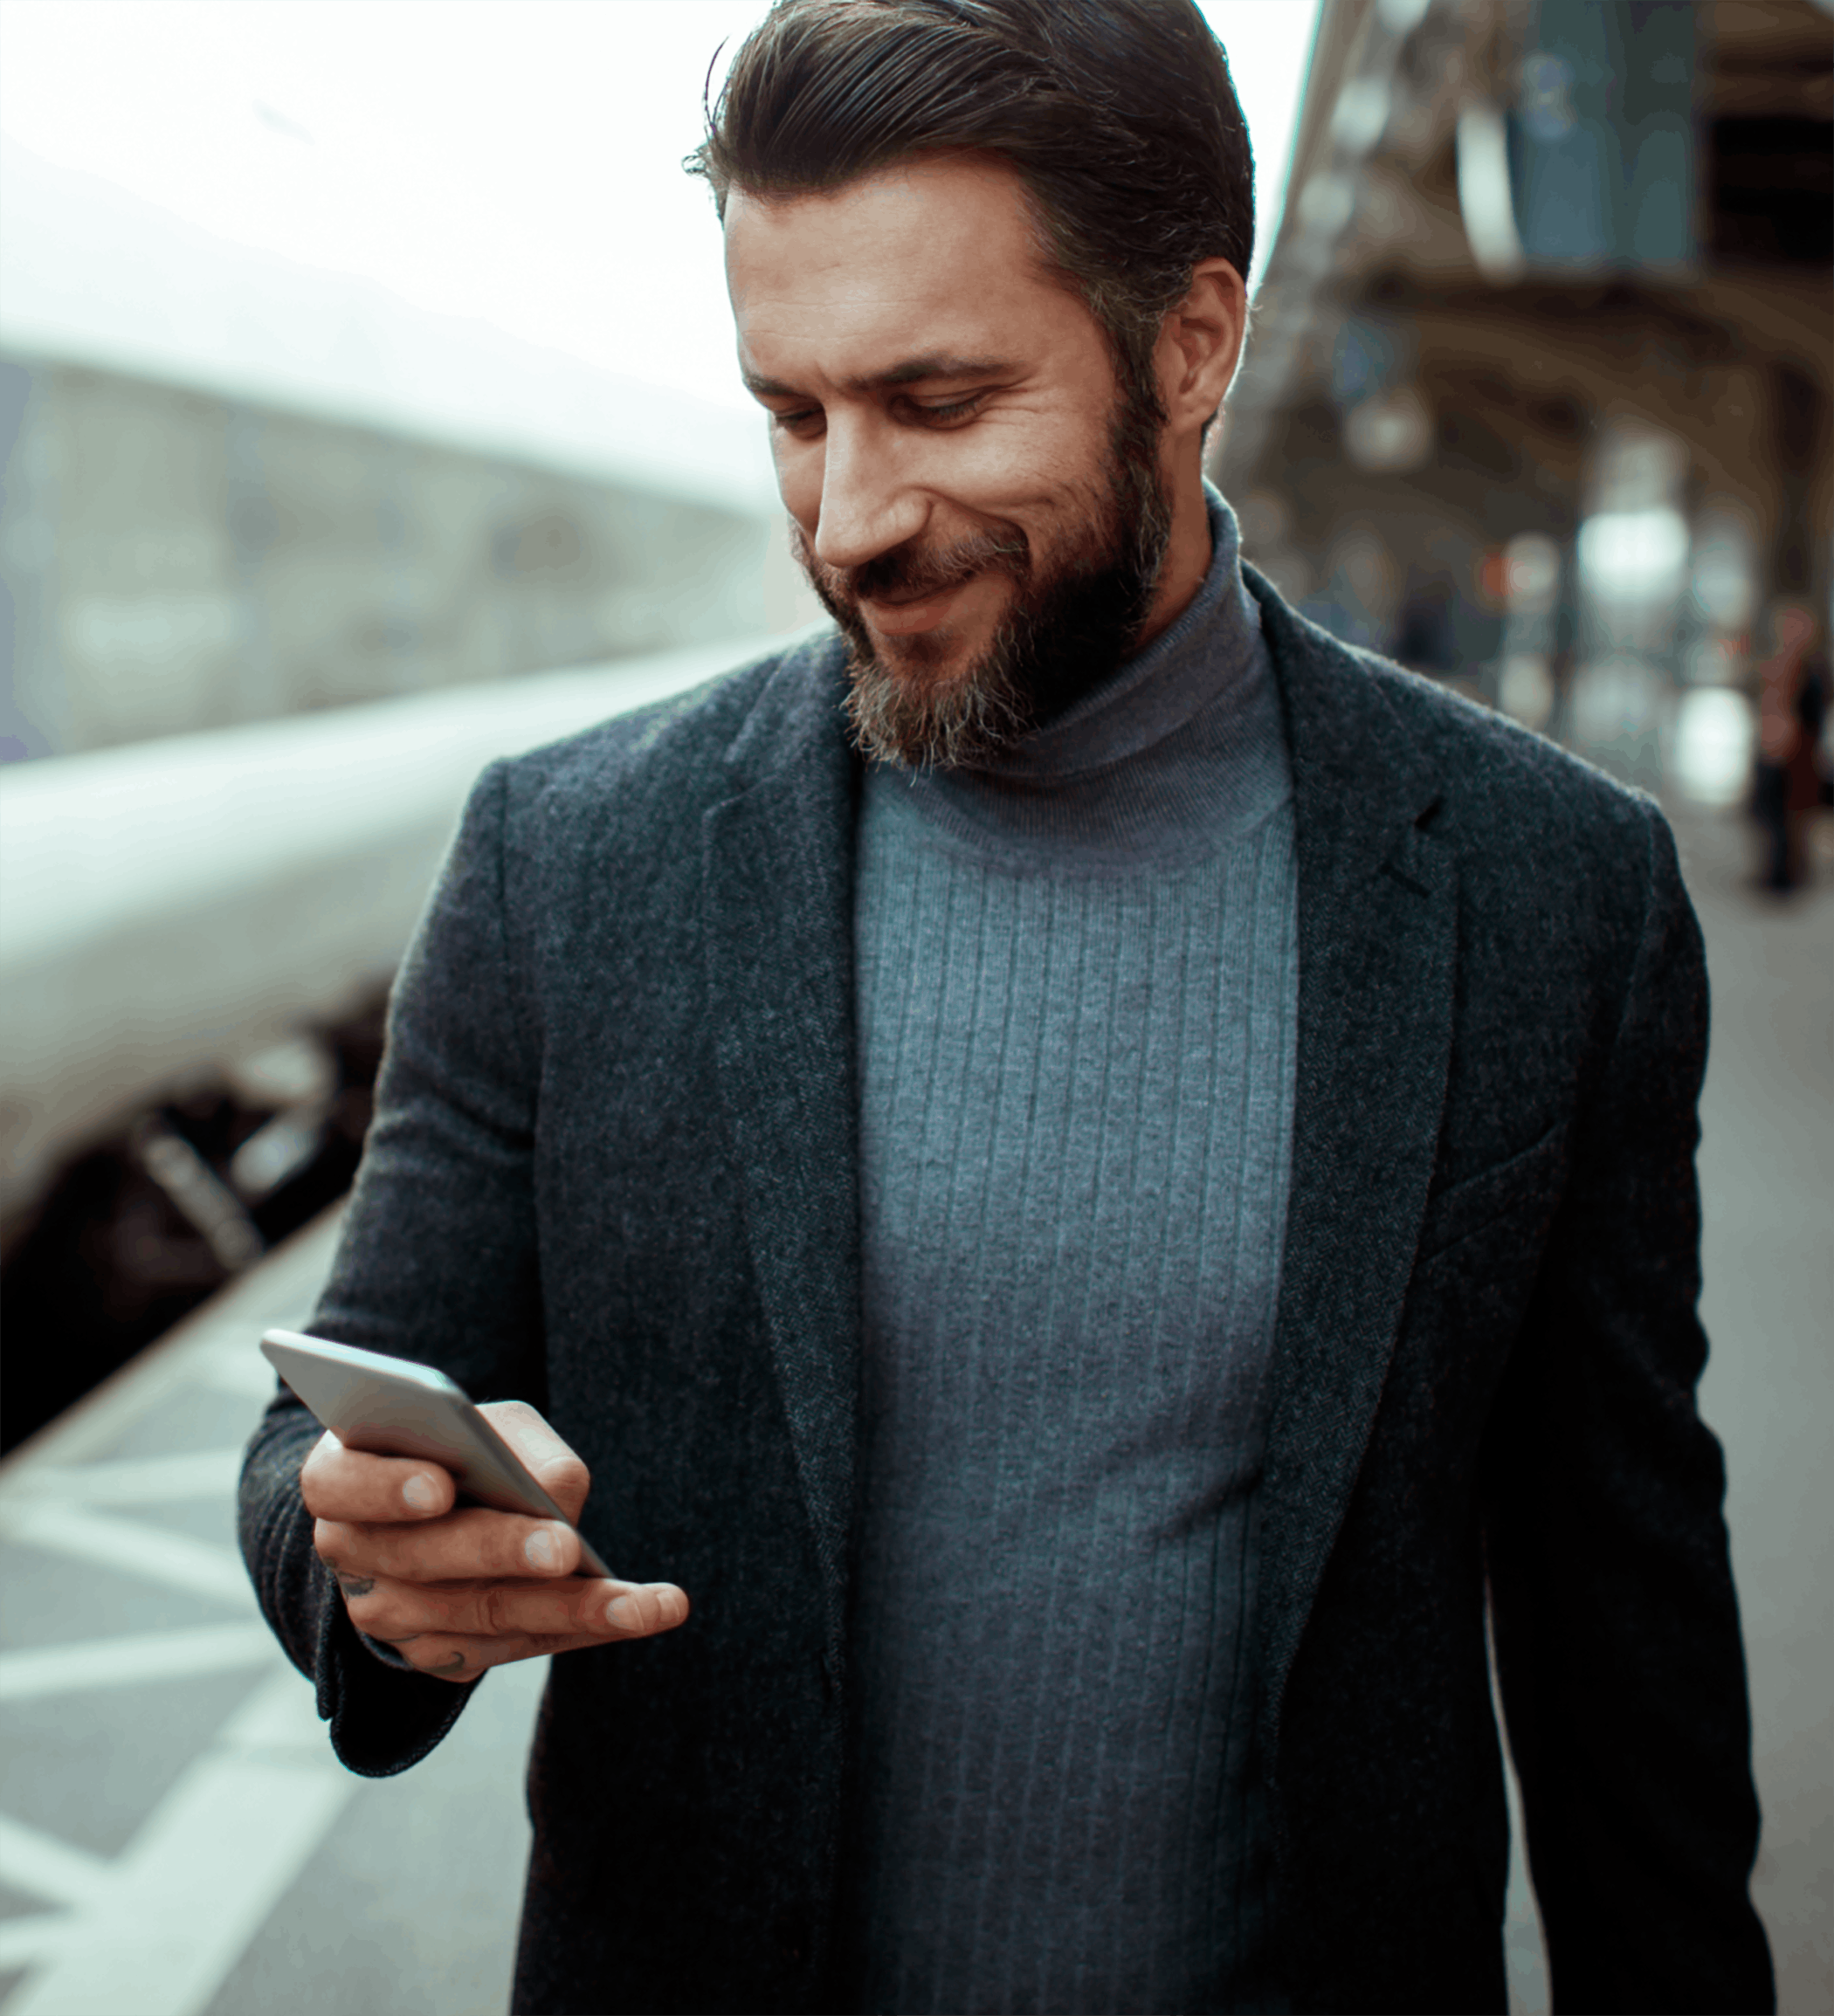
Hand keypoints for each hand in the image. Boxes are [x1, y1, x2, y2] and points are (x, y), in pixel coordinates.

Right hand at [302, 1399, 688, 1684]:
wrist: (432, 1515)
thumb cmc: (462, 1448)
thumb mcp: (486, 1423)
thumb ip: (515, 1445)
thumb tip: (558, 1497)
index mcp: (339, 1479)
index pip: (344, 1484)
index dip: (388, 1488)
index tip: (440, 1487)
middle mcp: (351, 1554)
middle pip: (421, 1559)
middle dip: (499, 1552)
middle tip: (565, 1547)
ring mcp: (387, 1616)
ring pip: (476, 1616)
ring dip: (565, 1609)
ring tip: (639, 1602)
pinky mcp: (436, 1655)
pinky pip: (510, 1648)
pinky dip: (580, 1630)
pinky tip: (642, 1613)